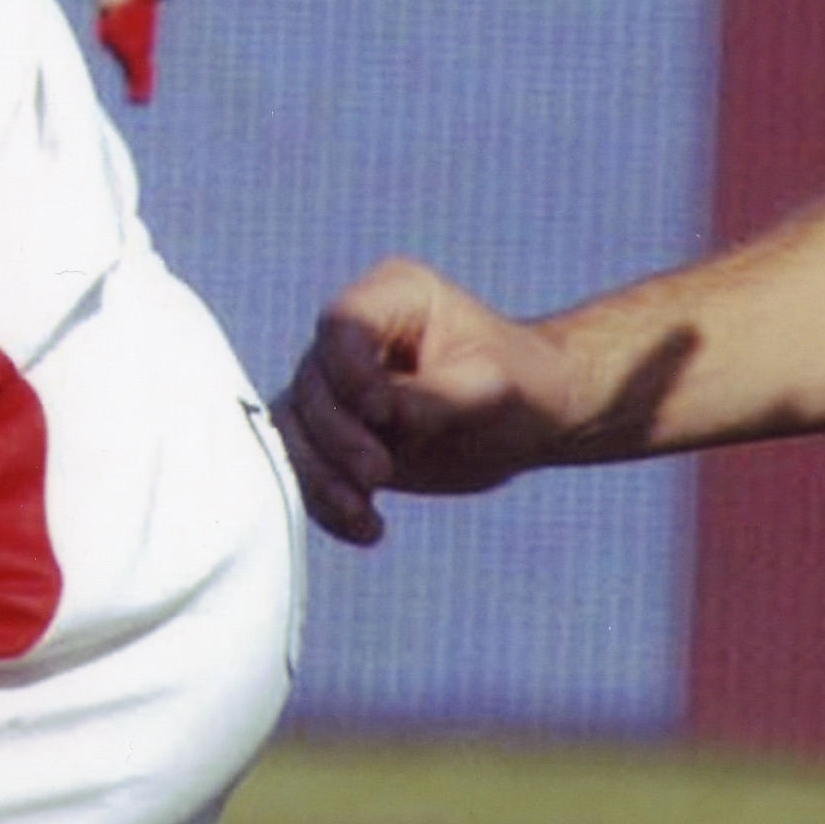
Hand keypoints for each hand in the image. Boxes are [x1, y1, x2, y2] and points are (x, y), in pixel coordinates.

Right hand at [277, 258, 582, 544]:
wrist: (529, 420)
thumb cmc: (522, 386)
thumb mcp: (491, 387)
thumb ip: (435, 396)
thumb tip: (380, 416)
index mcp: (393, 295)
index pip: (342, 326)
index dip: (349, 373)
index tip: (383, 414)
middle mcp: (354, 336)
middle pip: (312, 384)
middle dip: (337, 436)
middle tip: (378, 474)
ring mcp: (339, 385)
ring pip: (295, 429)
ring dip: (321, 477)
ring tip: (363, 513)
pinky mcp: (337, 433)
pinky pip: (306, 466)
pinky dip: (328, 502)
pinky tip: (366, 528)